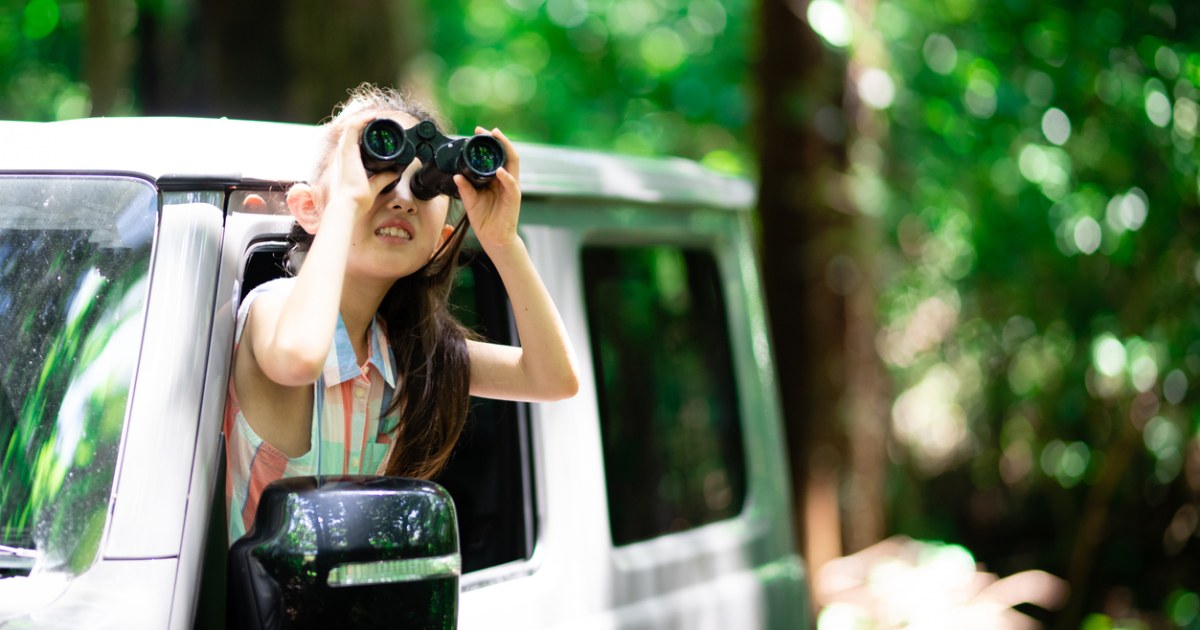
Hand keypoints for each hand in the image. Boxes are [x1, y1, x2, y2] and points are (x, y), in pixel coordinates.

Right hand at [325, 113, 400, 216]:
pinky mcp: (346, 149)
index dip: (365, 133)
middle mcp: (344, 154)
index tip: (379, 130)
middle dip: (365, 123)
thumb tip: (395, 173)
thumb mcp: (375, 185)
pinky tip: (373, 117)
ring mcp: (344, 151)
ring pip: (352, 126)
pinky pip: (352, 127)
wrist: (350, 204)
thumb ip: (384, 178)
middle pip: (352, 131)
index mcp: (348, 161)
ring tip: (377, 116)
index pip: (354, 141)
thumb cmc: (357, 199)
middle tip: (379, 120)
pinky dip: (362, 119)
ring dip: (364, 118)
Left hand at [456, 127, 520, 251]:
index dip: (488, 142)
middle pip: (506, 153)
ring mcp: (511, 187)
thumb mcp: (471, 202)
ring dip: (505, 148)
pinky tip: (500, 171)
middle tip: (485, 131)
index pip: (495, 155)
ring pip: (513, 162)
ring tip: (497, 138)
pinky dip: (506, 176)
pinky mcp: (514, 197)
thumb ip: (465, 188)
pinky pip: (511, 184)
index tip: (477, 132)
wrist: (494, 239)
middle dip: (497, 139)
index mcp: (495, 178)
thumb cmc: (485, 220)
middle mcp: (505, 179)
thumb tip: (456, 175)